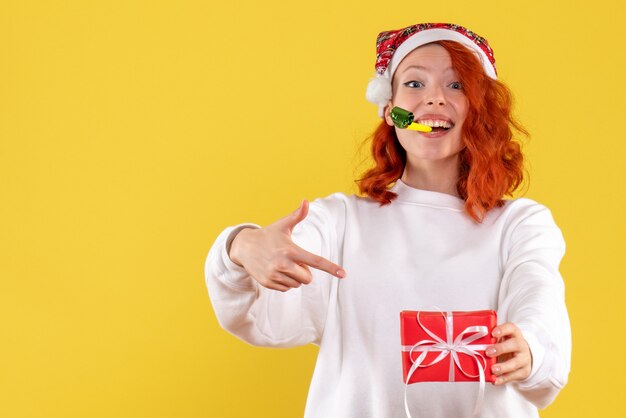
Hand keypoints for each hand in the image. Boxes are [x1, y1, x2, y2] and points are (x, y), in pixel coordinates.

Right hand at [229, 200, 345, 291]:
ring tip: (282, 265)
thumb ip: (297, 215)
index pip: (315, 261)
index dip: (331, 267)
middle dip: (305, 272)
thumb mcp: (282, 225)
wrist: (243, 247)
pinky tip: (275, 271)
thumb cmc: (268, 235)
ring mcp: (274, 275)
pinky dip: (285, 282)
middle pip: (307, 278)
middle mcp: (283, 264)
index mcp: (291, 250)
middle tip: (294, 261)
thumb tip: (306, 201)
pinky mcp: (268, 283)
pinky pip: (286, 289)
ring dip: (294, 277)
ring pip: (297, 284)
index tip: (343, 274)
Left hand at [486, 322, 531, 384]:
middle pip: (514, 344)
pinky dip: (503, 379)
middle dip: (501, 348)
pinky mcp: (524, 371)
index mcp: (514, 334)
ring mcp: (524, 359)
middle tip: (488, 352)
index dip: (502, 329)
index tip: (493, 333)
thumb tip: (470, 341)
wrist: (522, 356)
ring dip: (503, 367)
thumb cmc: (506, 345)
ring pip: (516, 362)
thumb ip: (490, 339)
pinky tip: (495, 380)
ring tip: (493, 369)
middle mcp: (521, 345)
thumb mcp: (501, 339)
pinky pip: (514, 376)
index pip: (511, 328)